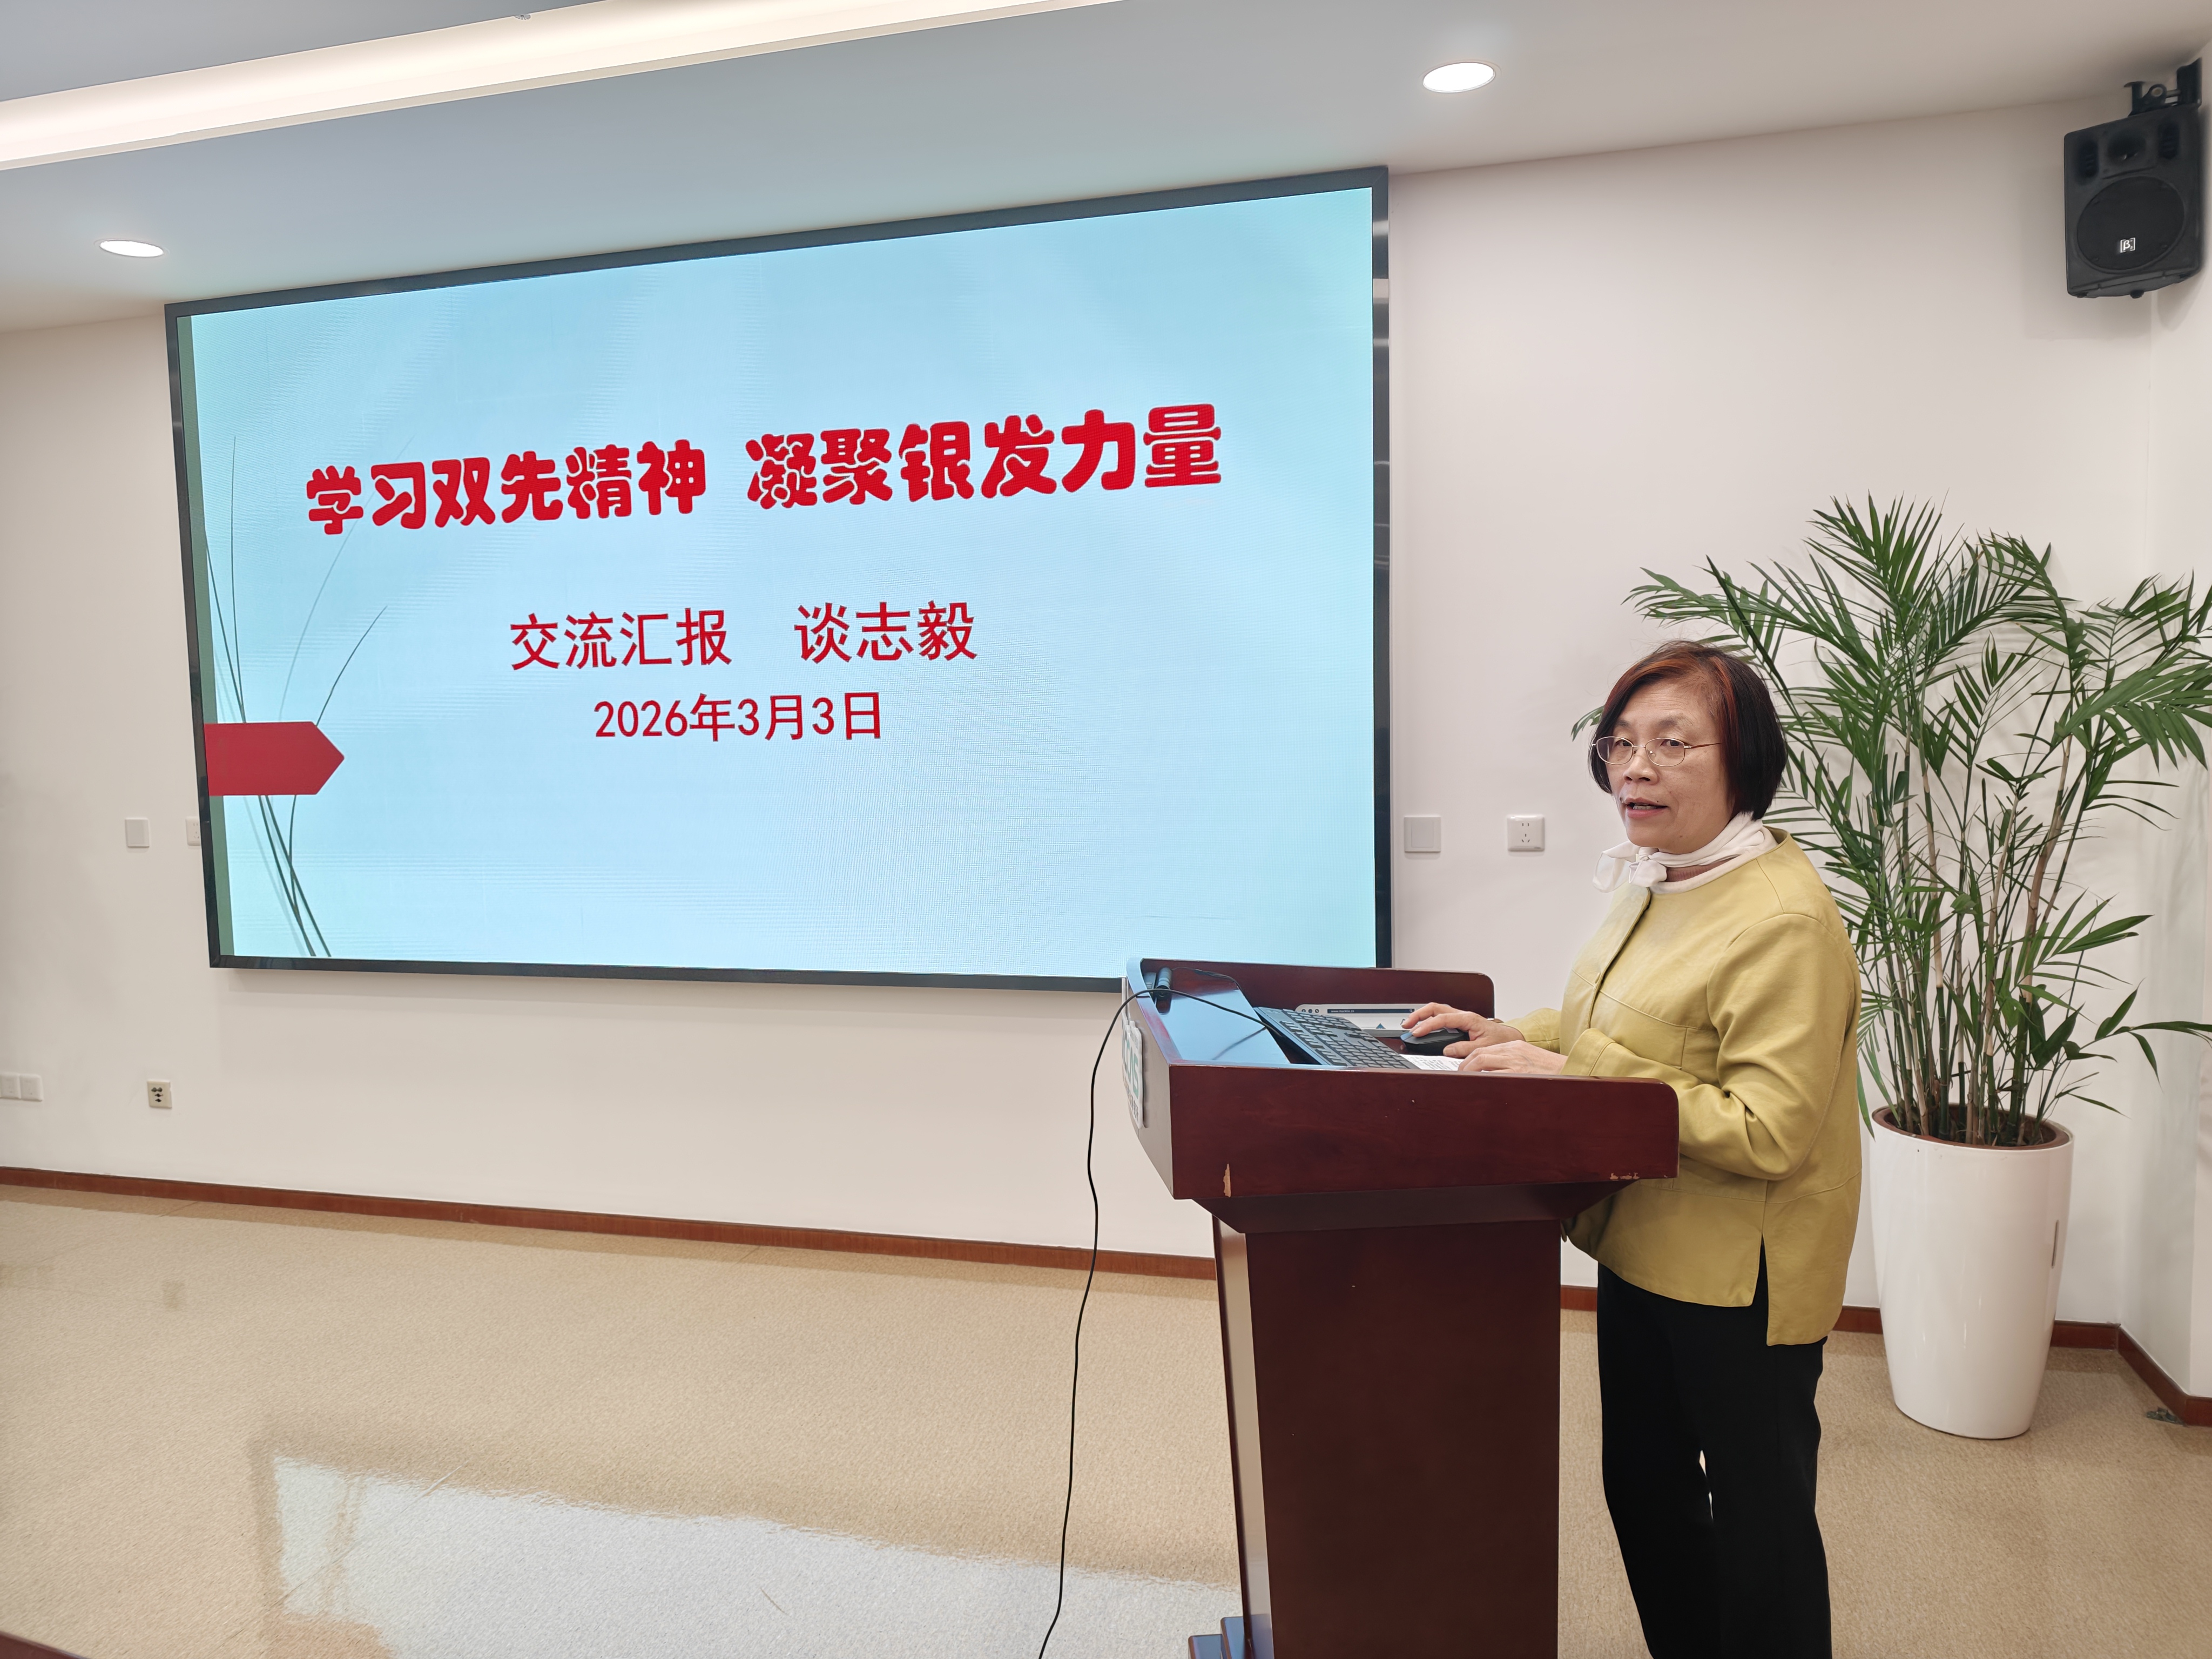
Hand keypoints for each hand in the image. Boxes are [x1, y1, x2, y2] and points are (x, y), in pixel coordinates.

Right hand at [1404, 1002, 1524, 1058]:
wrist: (1509, 1037)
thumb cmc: (1499, 1040)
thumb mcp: (1483, 1047)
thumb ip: (1465, 1048)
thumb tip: (1447, 1051)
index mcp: (1468, 1018)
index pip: (1442, 1018)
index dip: (1427, 1025)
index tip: (1416, 1032)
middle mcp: (1462, 1015)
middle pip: (1435, 1007)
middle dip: (1418, 1014)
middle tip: (1407, 1025)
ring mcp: (1460, 1017)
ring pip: (1436, 1010)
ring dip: (1422, 1015)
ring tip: (1410, 1025)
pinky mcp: (1459, 1021)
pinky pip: (1440, 1016)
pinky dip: (1428, 1019)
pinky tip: (1423, 1026)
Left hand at [1458, 1041, 1568, 1076]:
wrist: (1572, 1070)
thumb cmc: (1551, 1069)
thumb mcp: (1529, 1058)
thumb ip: (1511, 1061)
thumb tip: (1491, 1072)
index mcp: (1515, 1046)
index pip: (1485, 1049)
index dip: (1470, 1059)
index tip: (1464, 1067)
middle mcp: (1513, 1051)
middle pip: (1479, 1054)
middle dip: (1465, 1065)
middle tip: (1459, 1075)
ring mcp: (1516, 1063)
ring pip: (1482, 1062)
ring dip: (1469, 1072)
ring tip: (1464, 1081)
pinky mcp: (1519, 1074)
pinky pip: (1494, 1077)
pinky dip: (1482, 1081)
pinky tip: (1477, 1087)